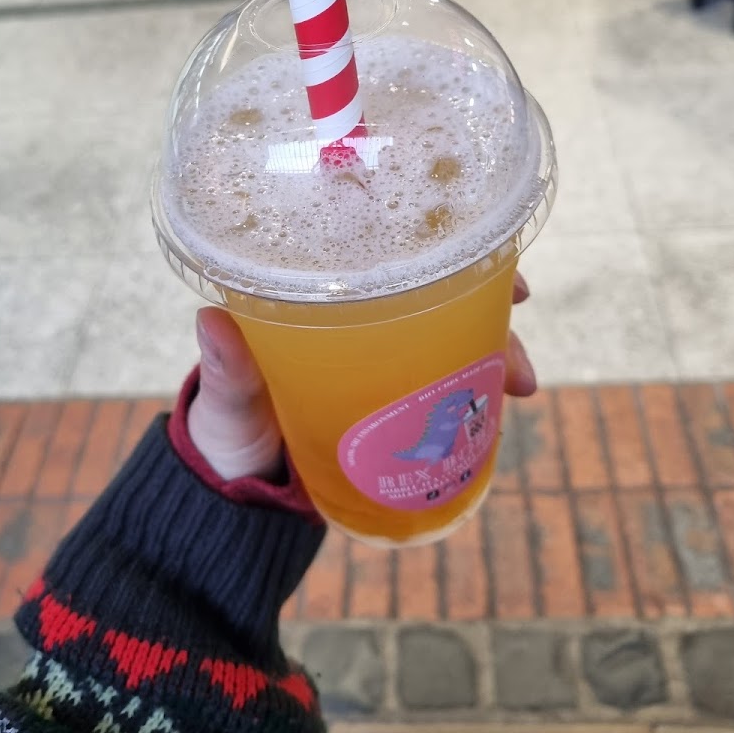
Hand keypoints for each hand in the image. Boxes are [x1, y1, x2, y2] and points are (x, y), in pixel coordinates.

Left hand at [187, 273, 536, 478]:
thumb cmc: (225, 429)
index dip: (436, 241)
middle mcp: (358, 315)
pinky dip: (479, 385)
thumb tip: (213, 321)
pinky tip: (504, 400)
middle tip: (517, 321)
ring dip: (495, 349)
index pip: (384, 251)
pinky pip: (448, 380)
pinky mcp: (395, 398)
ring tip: (520, 384)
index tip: (482, 250)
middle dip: (486, 305)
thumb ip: (227, 370)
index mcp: (316, 296)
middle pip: (435, 291)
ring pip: (453, 335)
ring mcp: (382, 357)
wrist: (236, 490)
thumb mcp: (226, 401)